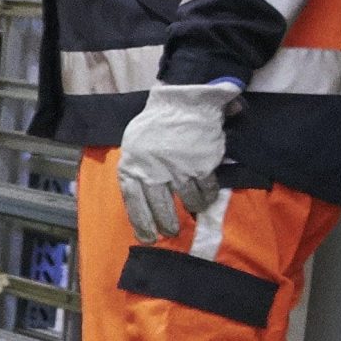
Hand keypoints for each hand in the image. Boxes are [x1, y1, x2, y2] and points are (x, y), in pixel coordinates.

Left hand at [114, 81, 241, 242]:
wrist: (181, 102)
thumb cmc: (154, 125)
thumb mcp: (133, 146)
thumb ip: (136, 170)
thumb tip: (138, 198)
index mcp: (132, 166)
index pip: (134, 204)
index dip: (141, 223)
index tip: (147, 238)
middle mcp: (152, 172)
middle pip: (160, 209)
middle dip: (166, 224)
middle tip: (171, 232)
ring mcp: (177, 171)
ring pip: (187, 203)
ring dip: (190, 211)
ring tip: (191, 213)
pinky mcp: (200, 167)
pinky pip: (206, 191)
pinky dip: (208, 197)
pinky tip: (206, 197)